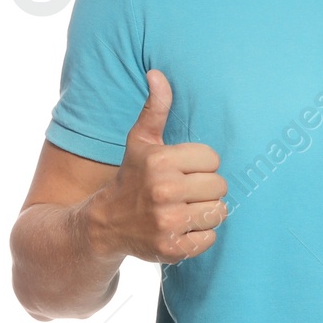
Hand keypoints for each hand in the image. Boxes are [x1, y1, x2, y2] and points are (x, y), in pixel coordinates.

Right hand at [86, 69, 226, 263]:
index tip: (182, 170)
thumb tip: (157, 74)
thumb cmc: (131, 177)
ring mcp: (168, 222)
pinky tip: (180, 228)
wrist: (103, 225)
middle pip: (219, 186)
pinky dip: (199, 236)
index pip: (213, 159)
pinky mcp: (172, 248)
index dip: (201, 165)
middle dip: (205, 189)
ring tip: (183, 209)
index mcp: (161, 162)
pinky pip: (210, 238)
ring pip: (218, 212)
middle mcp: (164, 192)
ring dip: (205, 212)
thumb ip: (155, 109)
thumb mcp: (140, 141)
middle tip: (183, 192)